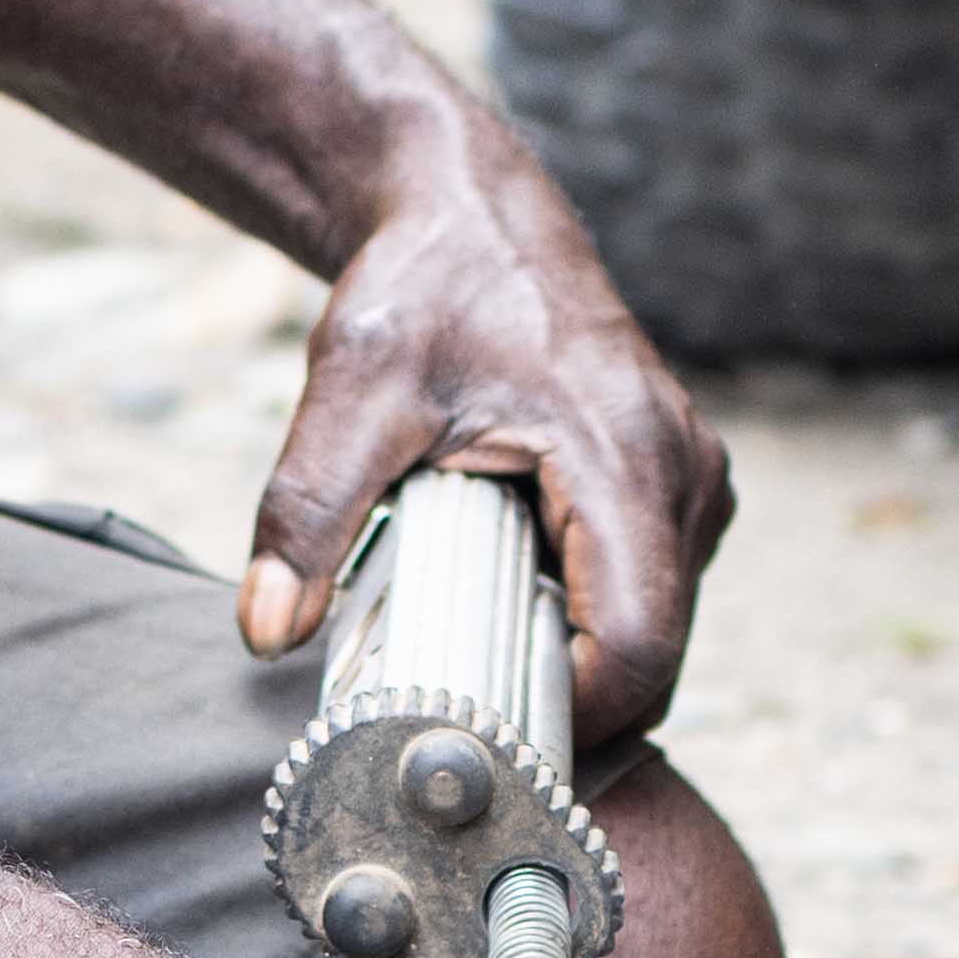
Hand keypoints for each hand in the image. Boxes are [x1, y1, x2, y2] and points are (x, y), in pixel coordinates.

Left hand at [238, 124, 728, 754]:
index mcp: (624, 455)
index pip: (639, 641)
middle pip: (658, 653)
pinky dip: (590, 621)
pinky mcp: (677, 485)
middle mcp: (683, 473)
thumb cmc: (423, 288)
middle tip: (468, 729)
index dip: (575, 717)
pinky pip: (651, 590)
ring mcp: (692, 480)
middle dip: (573, 705)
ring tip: (481, 663)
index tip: (489, 743)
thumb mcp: (351, 390)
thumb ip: (306, 511)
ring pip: (659, 627)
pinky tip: (512, 607)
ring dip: (581, 664)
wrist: (468, 214)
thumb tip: (266, 629)